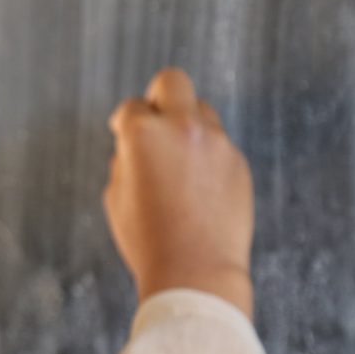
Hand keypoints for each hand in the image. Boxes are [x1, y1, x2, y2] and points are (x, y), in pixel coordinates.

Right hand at [103, 67, 255, 319]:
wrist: (194, 272)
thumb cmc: (146, 238)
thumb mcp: (116, 196)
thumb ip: (126, 159)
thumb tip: (136, 145)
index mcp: (143, 134)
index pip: (130, 108)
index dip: (122, 123)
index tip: (121, 134)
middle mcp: (182, 127)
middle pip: (172, 81)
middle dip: (158, 96)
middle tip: (153, 122)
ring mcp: (216, 143)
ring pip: (201, 112)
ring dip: (186, 128)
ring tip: (177, 166)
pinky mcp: (238, 162)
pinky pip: (218, 146)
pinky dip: (206, 158)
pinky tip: (197, 190)